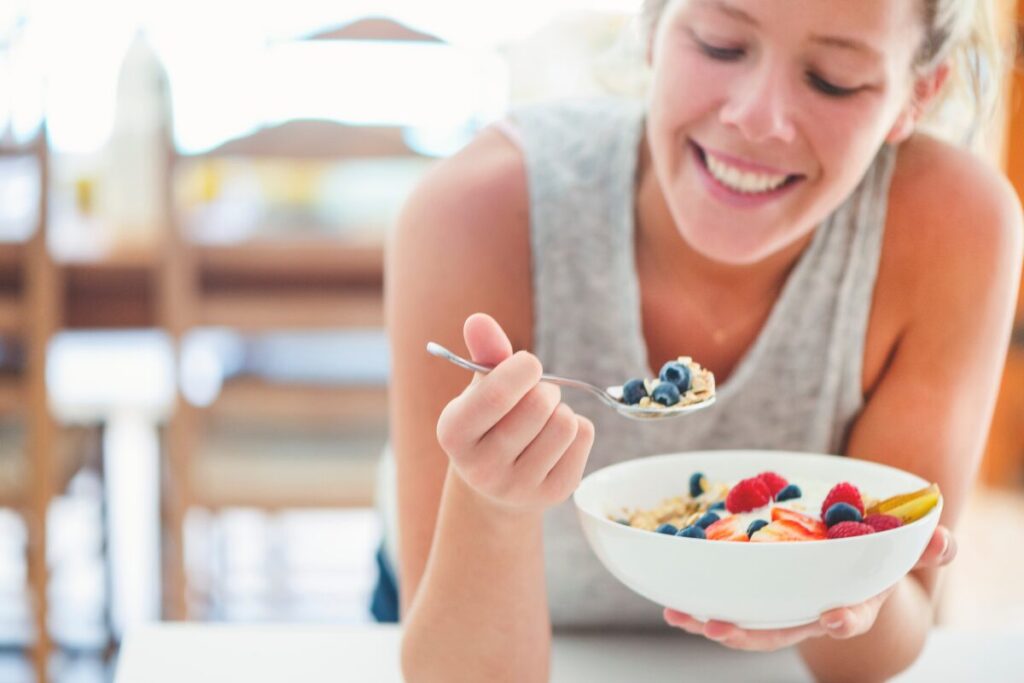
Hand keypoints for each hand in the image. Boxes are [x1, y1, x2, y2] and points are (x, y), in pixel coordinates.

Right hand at [435, 313, 594, 510]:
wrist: (497, 485)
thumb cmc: (489, 421)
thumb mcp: (479, 388)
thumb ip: (483, 353)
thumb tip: (478, 320)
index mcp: (454, 434)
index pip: (497, 394)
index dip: (523, 368)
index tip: (528, 365)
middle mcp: (481, 468)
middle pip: (539, 405)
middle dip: (544, 388)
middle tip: (534, 395)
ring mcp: (519, 487)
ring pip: (565, 422)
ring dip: (561, 409)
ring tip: (543, 418)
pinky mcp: (554, 494)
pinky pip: (584, 437)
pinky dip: (577, 428)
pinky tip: (555, 439)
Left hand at [664, 525, 956, 650]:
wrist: (852, 560)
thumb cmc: (880, 554)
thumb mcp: (906, 545)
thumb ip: (926, 545)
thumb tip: (943, 539)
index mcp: (852, 601)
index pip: (852, 616)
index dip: (845, 620)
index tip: (835, 619)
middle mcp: (811, 612)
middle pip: (781, 631)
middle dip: (749, 634)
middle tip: (720, 627)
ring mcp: (780, 608)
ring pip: (746, 625)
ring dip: (712, 623)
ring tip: (681, 615)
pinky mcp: (756, 597)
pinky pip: (727, 605)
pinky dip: (699, 605)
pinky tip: (671, 601)